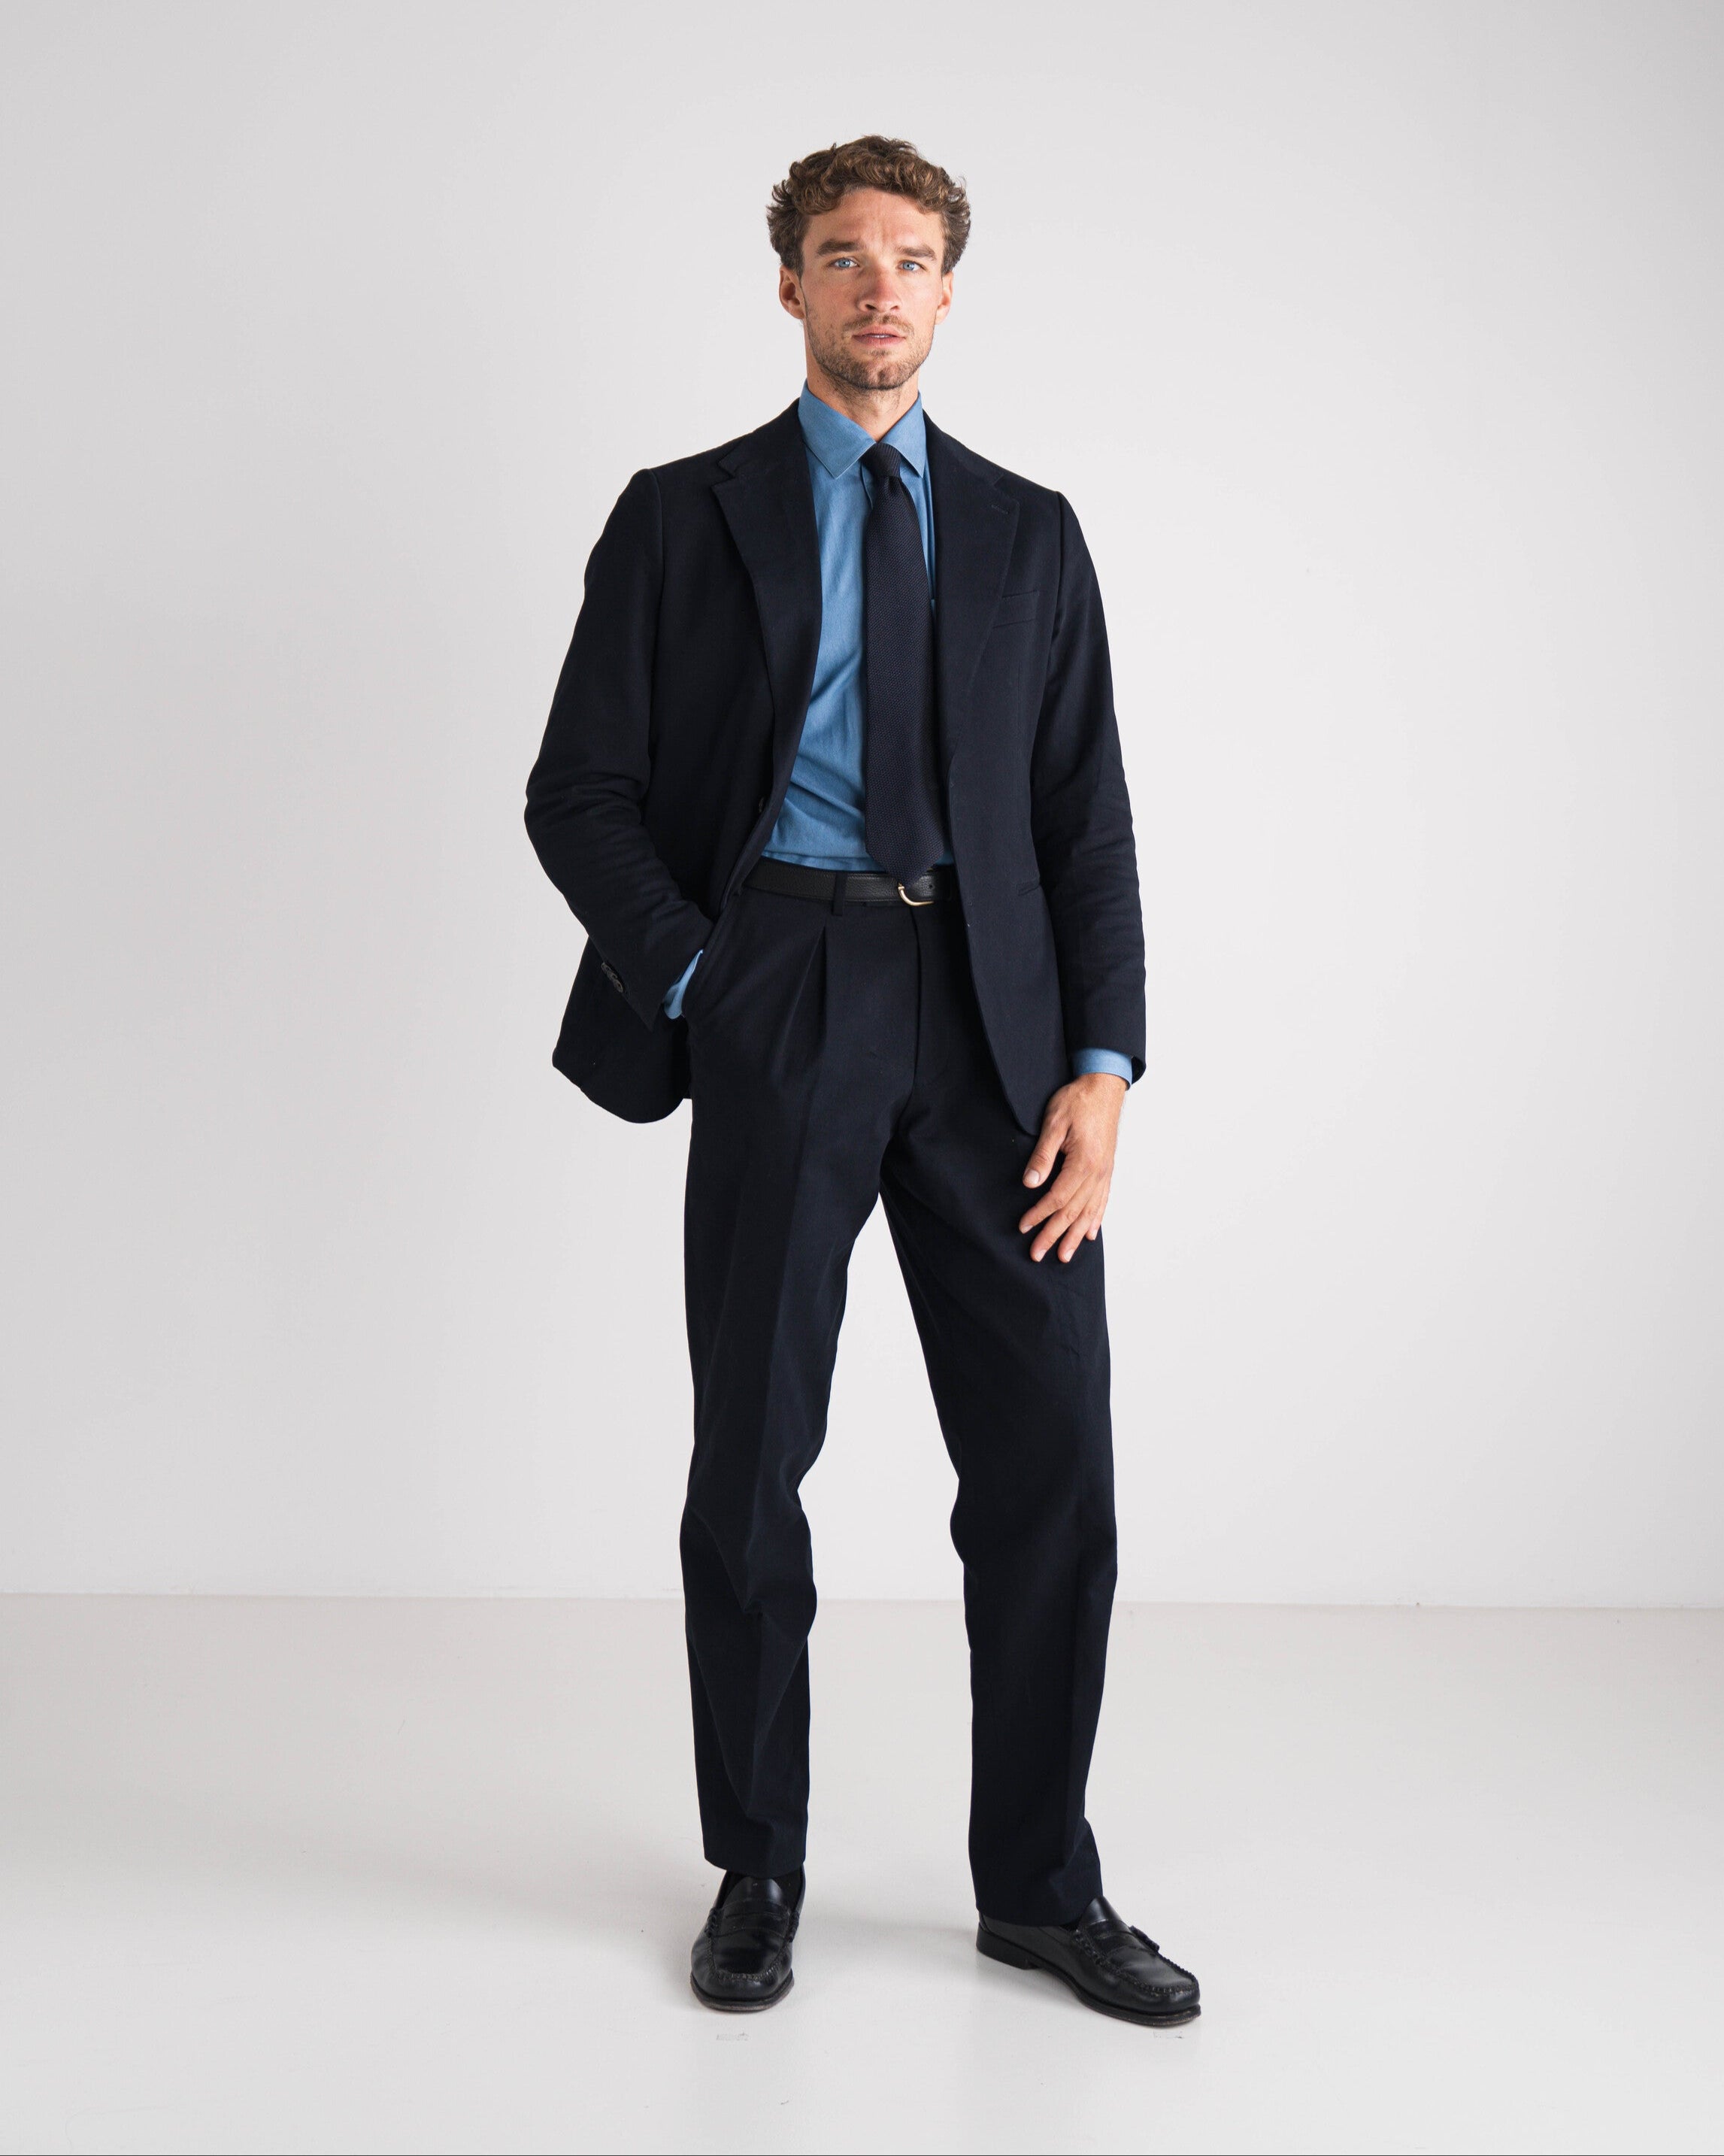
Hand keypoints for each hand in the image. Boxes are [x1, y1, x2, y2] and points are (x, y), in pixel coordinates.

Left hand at [1018, 1072, 1126, 1261]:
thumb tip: (1030, 1183)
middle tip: (1038, 1254)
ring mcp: (1105, 1173)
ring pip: (1089, 1212)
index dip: (1040, 1214)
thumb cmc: (1077, 1101)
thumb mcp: (1054, 1123)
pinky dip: (1095, 1220)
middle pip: (1073, 1212)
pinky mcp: (1107, 1169)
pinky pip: (1102, 1201)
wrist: (1103, 1087)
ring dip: (1075, 1235)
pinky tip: (1090, 1234)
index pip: (1058, 1197)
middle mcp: (1097, 1173)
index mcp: (1083, 1163)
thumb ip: (1043, 1155)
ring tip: (1065, 1256)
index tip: (1024, 1226)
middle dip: (1054, 1235)